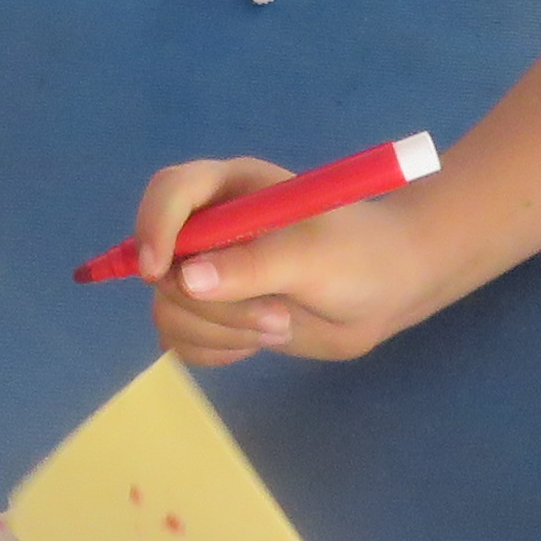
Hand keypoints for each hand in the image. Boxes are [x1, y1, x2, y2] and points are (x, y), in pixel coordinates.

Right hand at [131, 153, 450, 366]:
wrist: (386, 292)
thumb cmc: (359, 255)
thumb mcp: (313, 256)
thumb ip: (252, 265)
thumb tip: (185, 279)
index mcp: (231, 190)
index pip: (169, 193)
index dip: (154, 226)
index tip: (159, 271)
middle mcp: (211, 228)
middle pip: (165, 266)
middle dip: (215, 304)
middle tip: (275, 317)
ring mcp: (208, 274)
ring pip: (170, 309)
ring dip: (221, 331)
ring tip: (279, 326)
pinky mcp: (213, 314)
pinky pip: (181, 339)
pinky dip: (215, 350)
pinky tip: (258, 342)